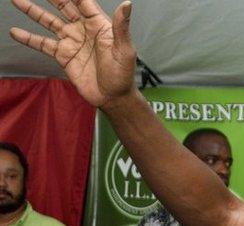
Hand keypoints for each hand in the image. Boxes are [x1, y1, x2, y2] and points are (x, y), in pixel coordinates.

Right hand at [10, 0, 136, 106]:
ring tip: (18, 0)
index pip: (83, 2)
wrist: (112, 97)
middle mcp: (83, 29)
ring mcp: (72, 41)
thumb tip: (127, 4)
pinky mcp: (63, 55)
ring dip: (33, 11)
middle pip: (63, 6)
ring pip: (49, 22)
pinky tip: (15, 32)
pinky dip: (28, 38)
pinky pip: (43, 44)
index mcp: (99, 25)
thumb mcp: (124, 49)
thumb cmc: (123, 74)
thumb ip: (121, 26)